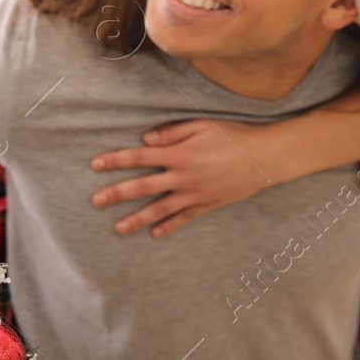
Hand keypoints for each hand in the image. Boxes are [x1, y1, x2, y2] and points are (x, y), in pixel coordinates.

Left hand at [90, 118, 274, 237]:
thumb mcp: (201, 125)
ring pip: (160, 209)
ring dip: (137, 219)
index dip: (115, 160)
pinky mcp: (207, 204)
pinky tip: (154, 234)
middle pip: (142, 187)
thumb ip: (171, 132)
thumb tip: (145, 139)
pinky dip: (169, 226)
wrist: (264, 157)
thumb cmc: (232, 135)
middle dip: (116, 194)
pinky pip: (184, 218)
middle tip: (95, 201)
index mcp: (178, 154)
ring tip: (117, 228)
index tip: (95, 165)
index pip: (139, 157)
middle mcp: (182, 177)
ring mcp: (194, 194)